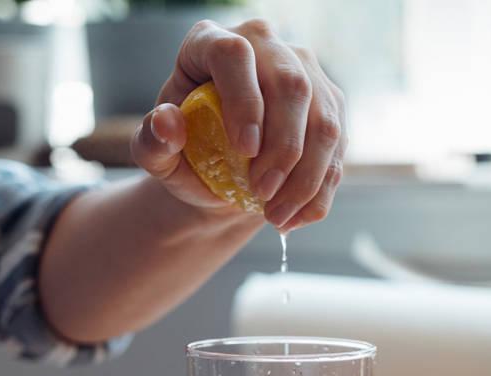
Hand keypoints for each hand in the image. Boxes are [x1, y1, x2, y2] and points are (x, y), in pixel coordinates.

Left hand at [130, 19, 346, 232]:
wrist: (221, 174)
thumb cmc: (186, 154)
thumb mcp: (158, 154)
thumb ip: (152, 141)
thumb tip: (167, 122)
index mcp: (213, 43)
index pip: (235, 56)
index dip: (243, 101)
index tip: (243, 150)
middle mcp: (266, 48)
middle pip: (291, 86)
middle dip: (282, 149)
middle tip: (262, 193)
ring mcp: (305, 74)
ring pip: (324, 122)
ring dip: (306, 178)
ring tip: (276, 216)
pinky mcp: (330, 107)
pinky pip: (338, 150)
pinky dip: (319, 191)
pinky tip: (294, 217)